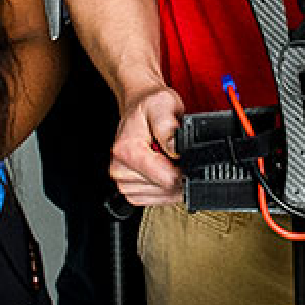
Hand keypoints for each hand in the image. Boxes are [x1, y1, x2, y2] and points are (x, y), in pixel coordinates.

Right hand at [110, 85, 187, 206]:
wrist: (139, 108)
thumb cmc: (150, 106)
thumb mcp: (163, 104)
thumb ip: (169, 127)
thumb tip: (177, 150)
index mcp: (127, 150)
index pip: (166, 179)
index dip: (184, 169)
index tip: (184, 156)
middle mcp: (120, 169)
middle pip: (166, 189)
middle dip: (178, 173)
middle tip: (174, 153)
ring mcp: (123, 182)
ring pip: (163, 197)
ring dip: (172, 181)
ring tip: (167, 158)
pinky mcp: (130, 190)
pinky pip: (157, 200)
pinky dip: (166, 188)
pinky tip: (163, 168)